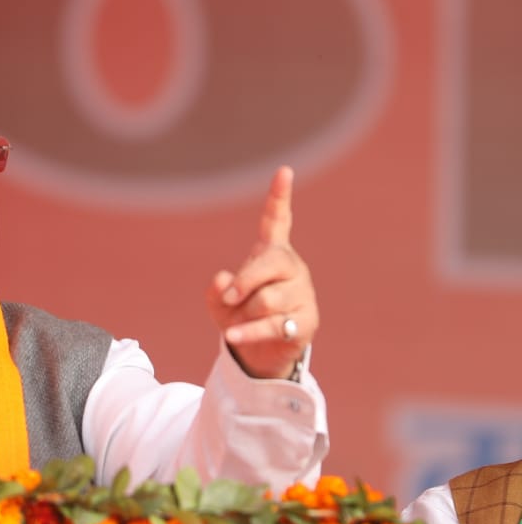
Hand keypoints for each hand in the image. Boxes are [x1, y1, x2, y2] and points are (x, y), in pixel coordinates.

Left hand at [205, 165, 317, 379]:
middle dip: (246, 281)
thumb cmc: (239, 317)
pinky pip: (272, 324)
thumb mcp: (219, 301)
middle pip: (272, 263)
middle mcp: (291, 268)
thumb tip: (224, 281)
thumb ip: (216, 290)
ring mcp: (302, 293)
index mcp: (271, 254)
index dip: (279, 198)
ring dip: (245, 313)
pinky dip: (248, 331)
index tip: (283, 171)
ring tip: (243, 321)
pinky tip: (234, 335)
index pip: (278, 221)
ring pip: (268, 299)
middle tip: (230, 297)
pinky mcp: (306, 320)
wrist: (259, 352)